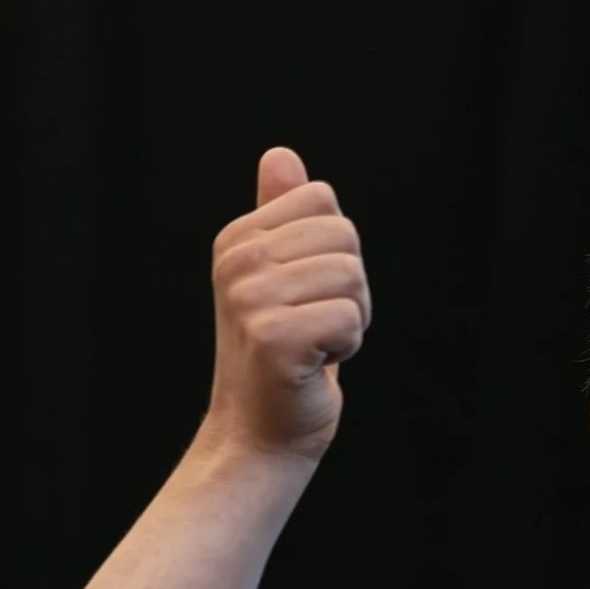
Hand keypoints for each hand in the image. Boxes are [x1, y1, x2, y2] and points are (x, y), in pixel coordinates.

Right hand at [203, 147, 370, 461]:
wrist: (259, 433)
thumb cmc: (281, 357)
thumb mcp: (279, 278)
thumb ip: (281, 217)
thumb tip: (281, 155)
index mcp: (237, 238)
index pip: (325, 202)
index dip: (336, 252)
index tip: (308, 293)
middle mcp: (238, 261)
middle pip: (345, 236)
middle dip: (350, 287)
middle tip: (316, 325)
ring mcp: (252, 299)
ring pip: (352, 277)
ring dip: (350, 319)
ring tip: (314, 344)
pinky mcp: (275, 338)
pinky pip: (350, 318)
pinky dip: (346, 348)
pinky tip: (314, 365)